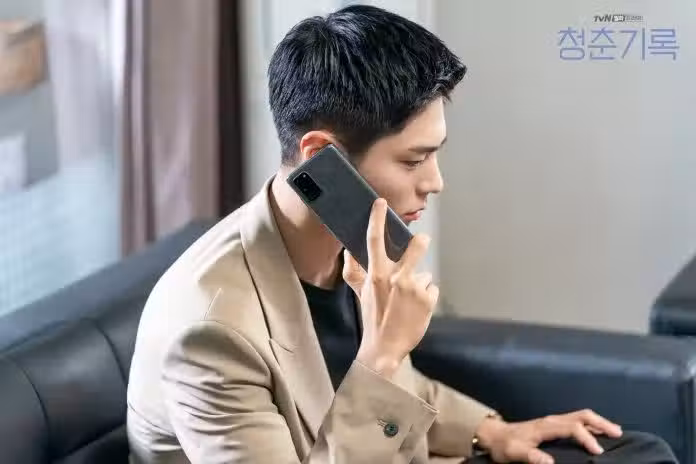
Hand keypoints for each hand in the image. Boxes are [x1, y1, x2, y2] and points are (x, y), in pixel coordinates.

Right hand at [343, 198, 438, 378]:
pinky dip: (426, 298)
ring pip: (423, 274)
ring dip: (418, 285)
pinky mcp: (427, 299)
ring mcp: (413, 289)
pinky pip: (431, 289)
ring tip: (407, 303)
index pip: (374, 241)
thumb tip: (348, 250)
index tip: (380, 204)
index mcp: (376, 275)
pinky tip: (416, 310)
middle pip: (414, 248)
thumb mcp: (359, 292)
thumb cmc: (372, 316)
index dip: (377, 219)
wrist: (385, 346)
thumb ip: (353, 270)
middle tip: (422, 240)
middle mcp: (395, 278)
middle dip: (420, 242)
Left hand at [475, 410, 622, 463]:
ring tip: (615, 432)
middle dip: (600, 423)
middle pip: (581, 415)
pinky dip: (591, 424)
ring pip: (580, 416)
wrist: (495, 436)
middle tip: (618, 433)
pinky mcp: (553, 424)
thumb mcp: (515, 453)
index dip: (586, 438)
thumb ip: (531, 457)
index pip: (572, 427)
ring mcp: (553, 420)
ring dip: (598, 422)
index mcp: (545, 426)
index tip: (598, 452)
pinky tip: (598, 433)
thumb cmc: (505, 445)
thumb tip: (550, 463)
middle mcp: (552, 420)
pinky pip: (576, 420)